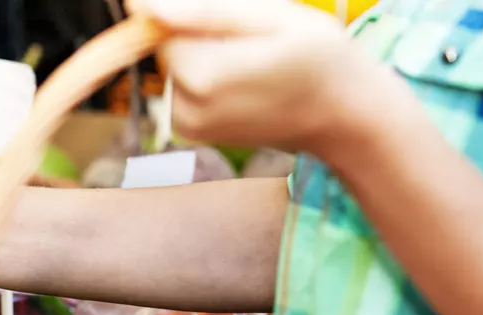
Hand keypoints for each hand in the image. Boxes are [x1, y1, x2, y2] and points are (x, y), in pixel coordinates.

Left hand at [128, 0, 392, 153]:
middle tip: (252, 39)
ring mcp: (188, 127)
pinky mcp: (192, 133)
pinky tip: (246, 80)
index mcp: (203, 76)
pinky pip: (184, 88)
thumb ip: (202, 10)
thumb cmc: (319, 59)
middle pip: (168, 47)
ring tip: (254, 60)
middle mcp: (186, 109)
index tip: (238, 19)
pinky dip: (207, 76)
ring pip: (176, 67)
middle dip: (201, 34)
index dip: (195, 13)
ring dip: (205, 54)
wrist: (344, 118)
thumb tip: (138, 2)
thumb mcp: (270, 17)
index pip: (163, 25)